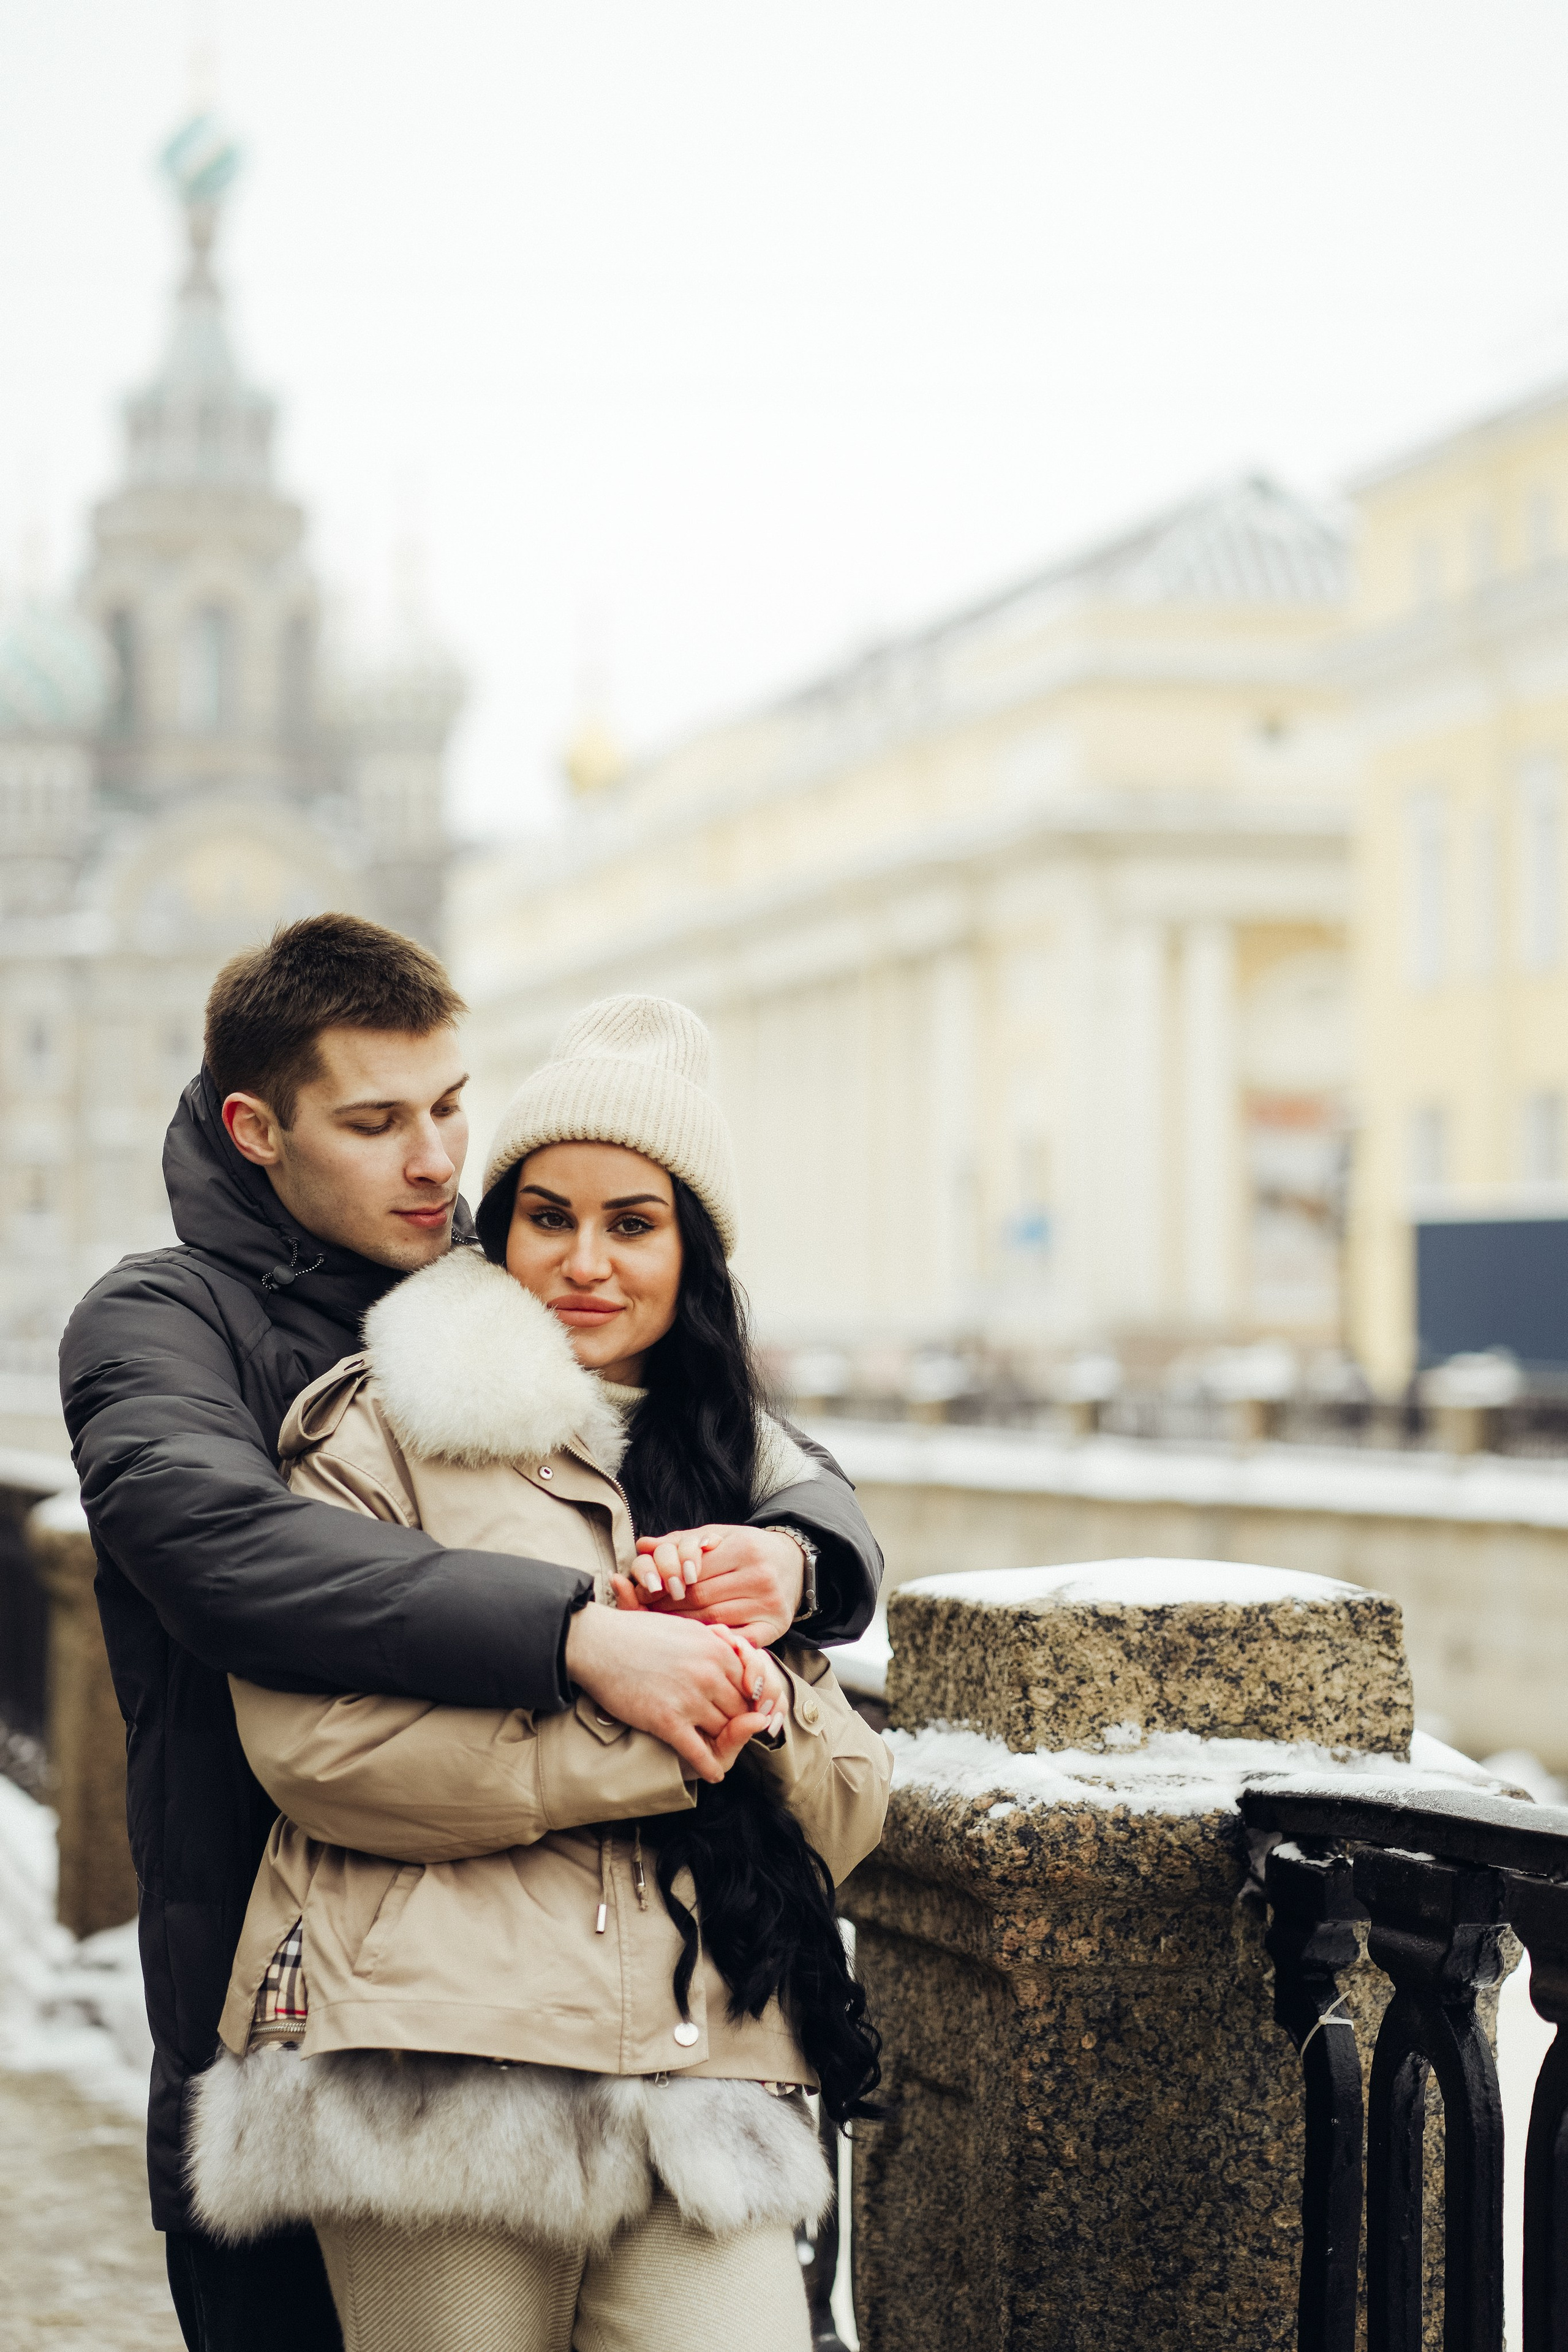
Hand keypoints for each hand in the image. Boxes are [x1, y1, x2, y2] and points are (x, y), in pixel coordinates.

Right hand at [564, 1603, 764, 1785]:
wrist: (597, 1643)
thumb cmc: (638, 1633)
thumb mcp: (687, 1629)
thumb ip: (715, 1645)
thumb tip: (734, 1657)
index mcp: (717, 1649)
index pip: (750, 1685)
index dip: (746, 1700)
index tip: (740, 1710)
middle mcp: (710, 1673)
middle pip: (740, 1710)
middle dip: (736, 1722)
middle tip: (728, 1730)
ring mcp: (690, 1698)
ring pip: (723, 1731)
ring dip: (721, 1742)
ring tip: (718, 1749)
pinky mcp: (667, 1720)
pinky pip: (699, 1752)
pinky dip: (709, 1767)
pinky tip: (713, 1774)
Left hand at [626, 1524, 805, 1644]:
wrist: (793, 1563)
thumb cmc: (747, 1549)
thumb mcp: (718, 1536)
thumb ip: (680, 1542)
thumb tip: (642, 1545)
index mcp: (745, 1548)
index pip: (692, 1572)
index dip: (665, 1584)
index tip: (646, 1592)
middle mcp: (760, 1576)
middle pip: (700, 1598)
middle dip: (670, 1606)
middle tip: (649, 1612)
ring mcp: (770, 1604)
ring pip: (715, 1620)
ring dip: (686, 1626)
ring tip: (666, 1626)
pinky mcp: (776, 1626)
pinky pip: (738, 1641)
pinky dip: (716, 1642)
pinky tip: (698, 1641)